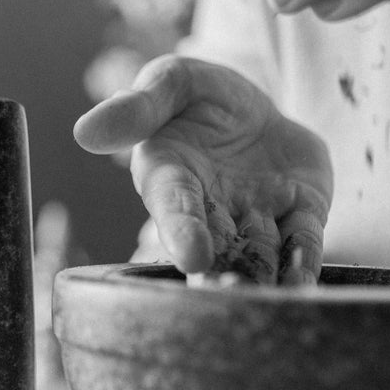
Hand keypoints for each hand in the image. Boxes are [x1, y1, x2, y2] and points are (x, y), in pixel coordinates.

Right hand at [74, 56, 332, 284]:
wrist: (253, 109)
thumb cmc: (197, 96)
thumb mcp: (171, 84)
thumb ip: (137, 107)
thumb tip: (83, 132)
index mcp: (169, 180)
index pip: (174, 209)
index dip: (183, 232)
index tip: (193, 259)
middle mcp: (209, 211)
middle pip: (215, 248)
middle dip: (222, 275)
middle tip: (230, 298)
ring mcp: (255, 218)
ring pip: (259, 256)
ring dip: (263, 282)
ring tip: (271, 306)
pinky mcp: (300, 215)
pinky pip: (303, 242)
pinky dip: (304, 264)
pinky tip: (306, 285)